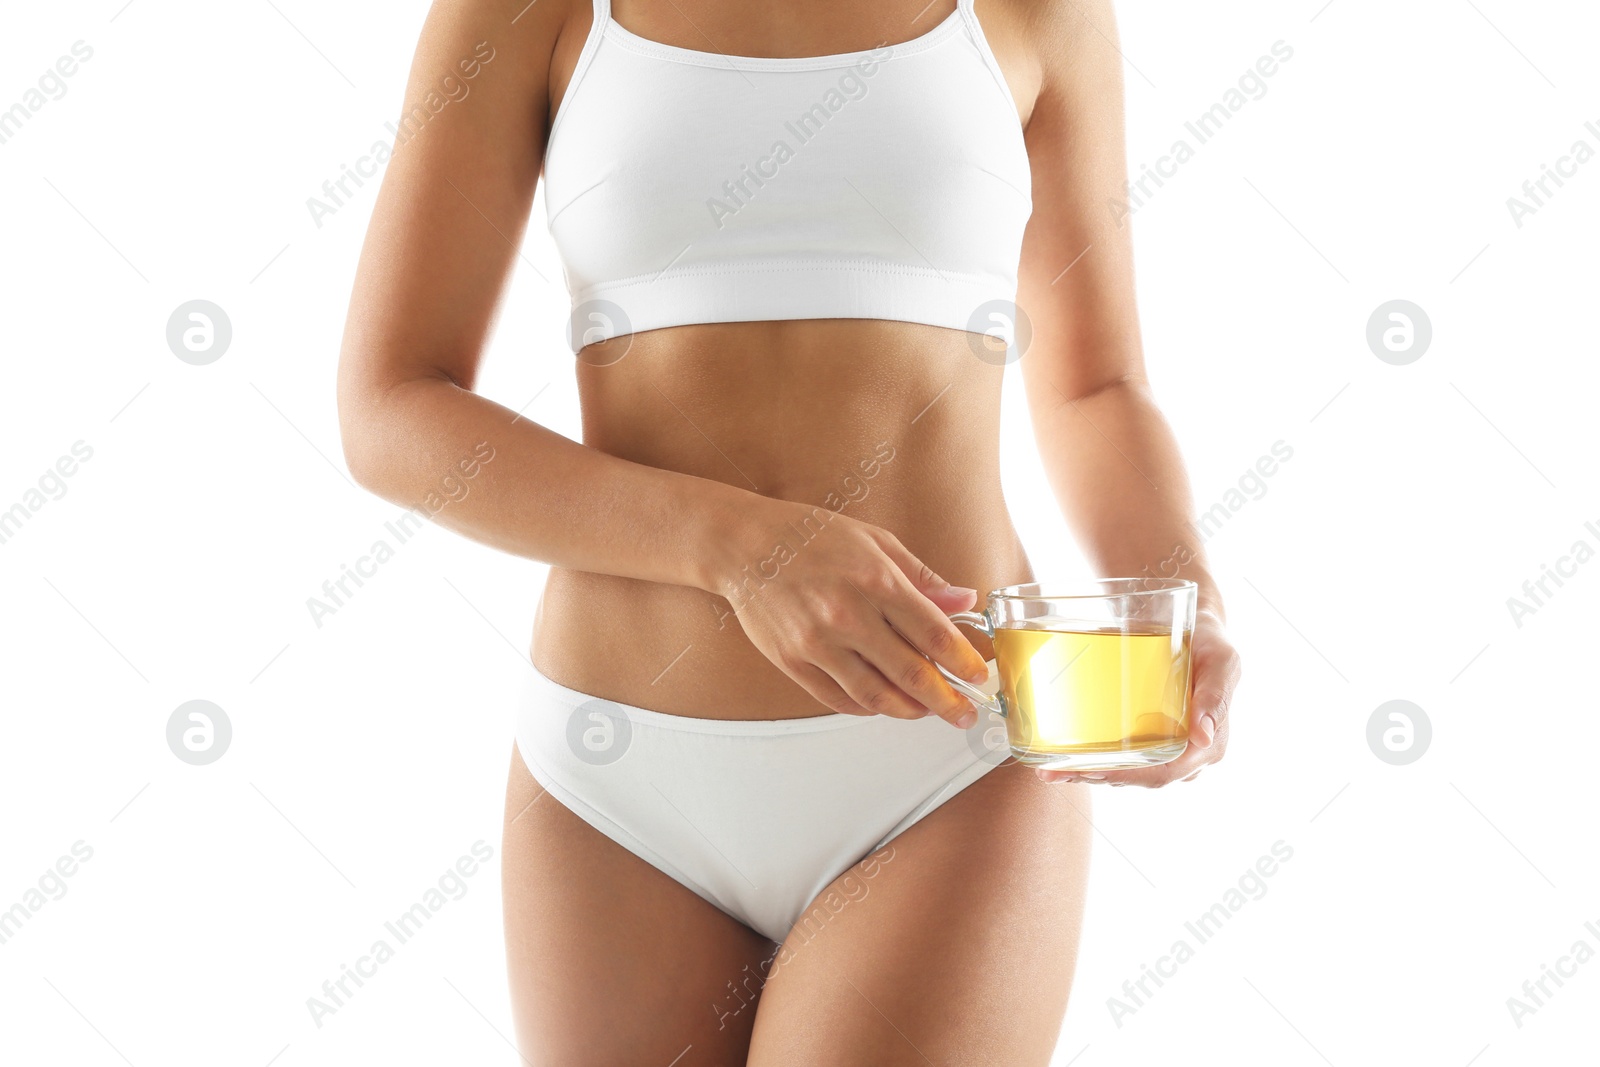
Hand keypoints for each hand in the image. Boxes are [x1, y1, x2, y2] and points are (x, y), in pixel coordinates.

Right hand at [709, 499, 991, 726]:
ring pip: (876, 697)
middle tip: (965, 714)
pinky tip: (884, 705)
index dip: (964, 662)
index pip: (934, 634)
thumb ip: (922, 576)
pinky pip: (839, 699)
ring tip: (927, 712)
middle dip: (948, 701)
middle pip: (912, 674)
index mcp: (876, 580)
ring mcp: (817, 643)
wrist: (744, 546)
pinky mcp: (793, 662)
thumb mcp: (875, 541)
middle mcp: (848, 615)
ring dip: (910, 711)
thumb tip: (964, 600)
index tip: (979, 677)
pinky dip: (868, 709)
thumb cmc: (812, 537)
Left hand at [1037, 607, 1238, 786]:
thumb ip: (1216, 694)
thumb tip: (1203, 737)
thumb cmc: (1211, 642)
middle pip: (1139, 776)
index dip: (1127, 776)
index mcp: (1209, 745)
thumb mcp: (1221, 661)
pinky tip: (1063, 760)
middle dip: (1097, 777)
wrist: (1197, 628)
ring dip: (1089, 774)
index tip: (1092, 770)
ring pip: (1128, 771)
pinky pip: (1124, 756)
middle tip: (1056, 771)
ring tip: (1050, 770)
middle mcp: (1188, 755)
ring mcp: (1168, 750)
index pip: (1164, 772)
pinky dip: (1094, 760)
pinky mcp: (1151, 739)